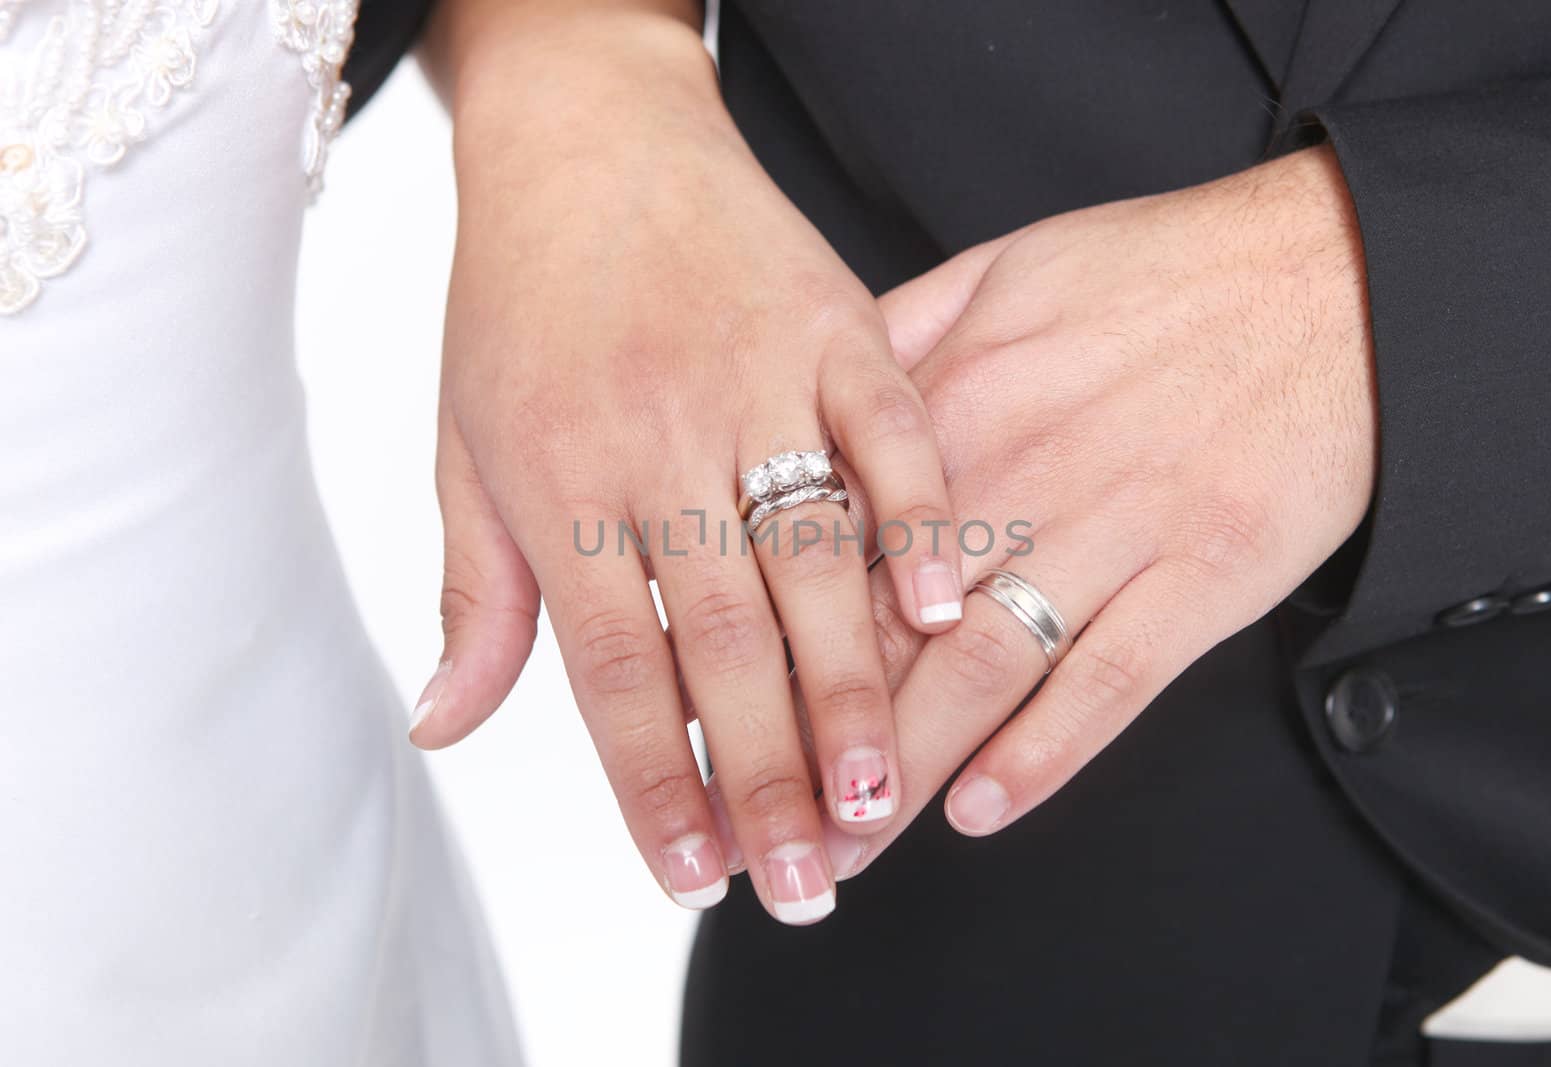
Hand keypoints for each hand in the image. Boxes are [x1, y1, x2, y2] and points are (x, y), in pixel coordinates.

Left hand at [410, 7, 963, 923]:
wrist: (590, 137)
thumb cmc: (521, 301)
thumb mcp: (465, 445)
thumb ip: (478, 594)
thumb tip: (444, 726)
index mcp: (560, 477)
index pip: (609, 664)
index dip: (651, 782)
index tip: (692, 875)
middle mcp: (657, 437)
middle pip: (720, 635)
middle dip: (764, 773)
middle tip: (806, 881)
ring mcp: (753, 378)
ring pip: (813, 555)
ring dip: (851, 684)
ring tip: (881, 795)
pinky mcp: (833, 326)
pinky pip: (889, 431)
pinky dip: (921, 520)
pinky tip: (945, 611)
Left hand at [808, 145, 1376, 877]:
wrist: (1330, 275)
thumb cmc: (1166, 274)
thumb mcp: (1001, 270)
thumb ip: (898, 336)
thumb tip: (802, 392)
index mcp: (953, 403)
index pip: (825, 540)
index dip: (763, 631)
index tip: (713, 702)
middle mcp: (1015, 473)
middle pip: (886, 625)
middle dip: (811, 734)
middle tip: (755, 814)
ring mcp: (1112, 529)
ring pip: (980, 670)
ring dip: (904, 770)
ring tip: (845, 848)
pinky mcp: (1202, 575)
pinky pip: (1111, 680)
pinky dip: (1046, 751)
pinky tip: (982, 807)